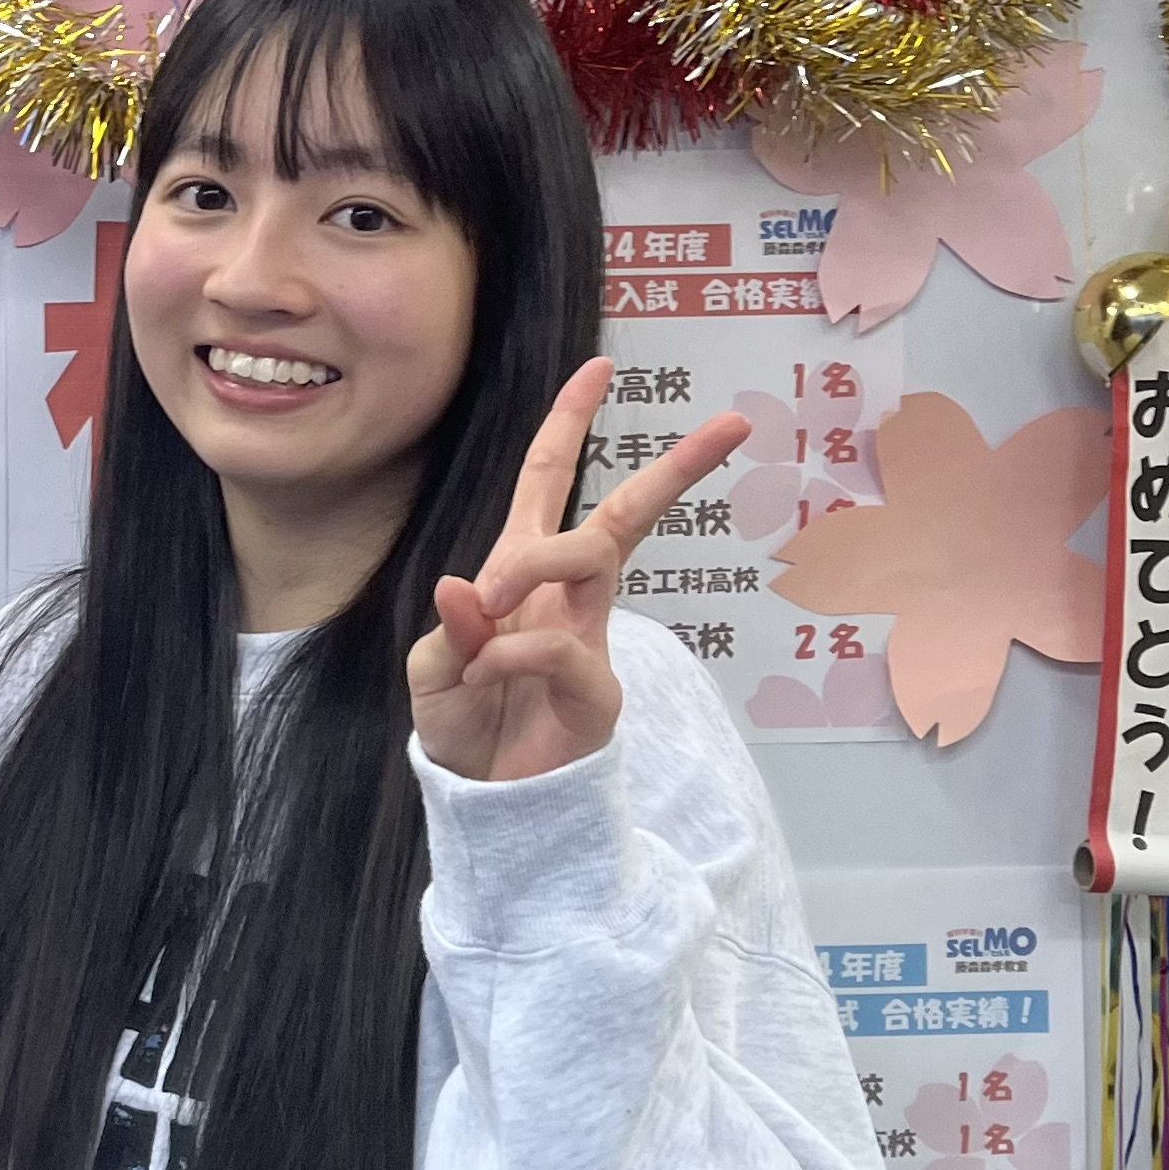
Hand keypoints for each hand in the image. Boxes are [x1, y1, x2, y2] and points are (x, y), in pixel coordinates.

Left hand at [407, 358, 749, 780]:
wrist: (484, 802)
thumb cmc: (463, 726)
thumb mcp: (435, 669)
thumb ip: (451, 628)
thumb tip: (464, 585)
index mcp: (521, 573)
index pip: (547, 484)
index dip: (569, 425)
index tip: (599, 367)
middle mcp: (567, 598)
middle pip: (623, 513)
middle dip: (675, 465)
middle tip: (733, 423)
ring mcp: (590, 641)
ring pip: (596, 554)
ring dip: (535, 558)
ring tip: (491, 599)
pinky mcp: (599, 692)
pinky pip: (559, 645)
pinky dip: (510, 654)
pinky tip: (484, 675)